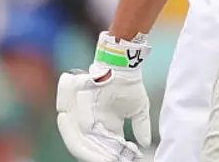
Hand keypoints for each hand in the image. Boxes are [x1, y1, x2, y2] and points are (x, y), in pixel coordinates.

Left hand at [56, 33, 151, 161]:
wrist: (121, 66)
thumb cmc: (130, 85)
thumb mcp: (139, 109)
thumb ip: (141, 127)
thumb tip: (145, 144)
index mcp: (106, 127)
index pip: (104, 149)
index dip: (109, 156)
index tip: (120, 159)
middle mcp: (92, 124)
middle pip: (87, 148)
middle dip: (97, 156)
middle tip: (108, 159)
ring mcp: (82, 116)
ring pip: (78, 139)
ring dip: (88, 147)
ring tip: (100, 152)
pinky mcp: (74, 105)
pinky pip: (73, 121)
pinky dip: (80, 126)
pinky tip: (89, 131)